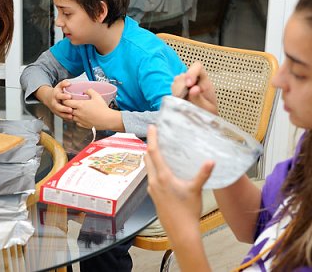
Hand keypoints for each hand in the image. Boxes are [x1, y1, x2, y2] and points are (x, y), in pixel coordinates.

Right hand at [38, 80, 73, 119]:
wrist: (48, 98)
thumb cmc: (57, 92)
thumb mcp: (59, 86)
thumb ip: (64, 83)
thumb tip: (69, 83)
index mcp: (55, 95)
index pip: (59, 96)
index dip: (64, 96)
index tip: (69, 96)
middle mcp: (54, 103)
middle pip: (58, 107)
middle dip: (64, 108)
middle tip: (70, 109)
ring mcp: (55, 109)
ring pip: (59, 113)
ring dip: (65, 115)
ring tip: (71, 116)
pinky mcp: (57, 113)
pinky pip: (61, 117)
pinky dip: (66, 118)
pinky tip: (71, 119)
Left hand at [64, 89, 119, 129]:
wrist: (108, 120)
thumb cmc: (103, 108)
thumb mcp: (97, 96)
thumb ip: (90, 91)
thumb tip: (86, 90)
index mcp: (80, 105)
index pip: (66, 102)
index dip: (65, 100)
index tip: (67, 99)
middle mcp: (78, 113)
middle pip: (67, 110)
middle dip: (67, 107)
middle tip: (70, 104)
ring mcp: (80, 120)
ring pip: (71, 117)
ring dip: (72, 113)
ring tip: (76, 110)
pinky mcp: (83, 125)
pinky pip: (76, 122)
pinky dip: (77, 119)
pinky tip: (81, 117)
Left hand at [145, 125, 214, 241]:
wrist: (180, 232)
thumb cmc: (188, 212)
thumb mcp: (196, 190)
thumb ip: (203, 174)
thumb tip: (211, 161)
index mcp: (162, 177)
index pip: (153, 152)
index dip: (152, 138)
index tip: (152, 127)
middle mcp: (153, 181)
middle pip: (147, 158)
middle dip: (150, 145)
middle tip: (155, 135)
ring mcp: (152, 189)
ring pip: (148, 168)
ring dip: (150, 157)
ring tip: (159, 150)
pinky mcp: (154, 196)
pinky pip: (150, 177)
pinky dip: (153, 168)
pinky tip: (162, 170)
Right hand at [172, 61, 217, 113]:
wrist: (202, 119)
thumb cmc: (207, 113)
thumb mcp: (207, 108)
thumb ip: (200, 99)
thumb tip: (193, 89)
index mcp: (204, 80)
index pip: (197, 67)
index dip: (191, 73)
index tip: (189, 85)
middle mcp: (193, 80)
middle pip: (183, 75)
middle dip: (182, 87)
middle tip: (183, 98)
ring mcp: (183, 84)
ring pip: (175, 82)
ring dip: (177, 92)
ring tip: (183, 102)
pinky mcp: (177, 90)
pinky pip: (171, 88)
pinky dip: (174, 95)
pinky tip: (180, 102)